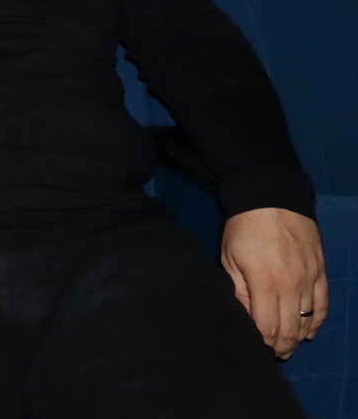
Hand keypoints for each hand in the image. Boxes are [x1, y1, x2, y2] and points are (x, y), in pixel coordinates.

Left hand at [221, 207, 326, 358]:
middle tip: (271, 354)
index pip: (268, 327)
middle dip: (280, 347)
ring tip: (286, 346)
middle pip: (290, 330)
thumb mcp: (229, 258)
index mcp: (265, 282)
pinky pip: (322, 306)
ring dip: (297, 338)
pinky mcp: (320, 273)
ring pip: (307, 321)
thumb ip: (237, 290)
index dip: (263, 343)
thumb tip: (244, 317)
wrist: (273, 199)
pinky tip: (308, 333)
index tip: (256, 347)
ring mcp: (309, 279)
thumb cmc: (244, 228)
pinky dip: (316, 323)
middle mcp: (291, 285)